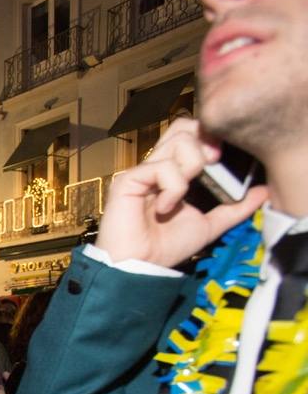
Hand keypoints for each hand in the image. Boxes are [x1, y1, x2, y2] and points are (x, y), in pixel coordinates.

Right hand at [97, 118, 267, 268]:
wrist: (140, 267)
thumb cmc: (165, 248)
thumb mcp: (210, 225)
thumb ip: (235, 208)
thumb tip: (263, 193)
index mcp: (172, 172)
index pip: (190, 133)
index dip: (208, 136)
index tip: (221, 157)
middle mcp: (156, 166)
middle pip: (183, 126)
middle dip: (204, 142)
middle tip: (212, 165)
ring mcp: (142, 171)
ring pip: (179, 141)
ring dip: (192, 166)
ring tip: (182, 194)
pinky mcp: (129, 180)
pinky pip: (163, 167)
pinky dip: (173, 189)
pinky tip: (164, 208)